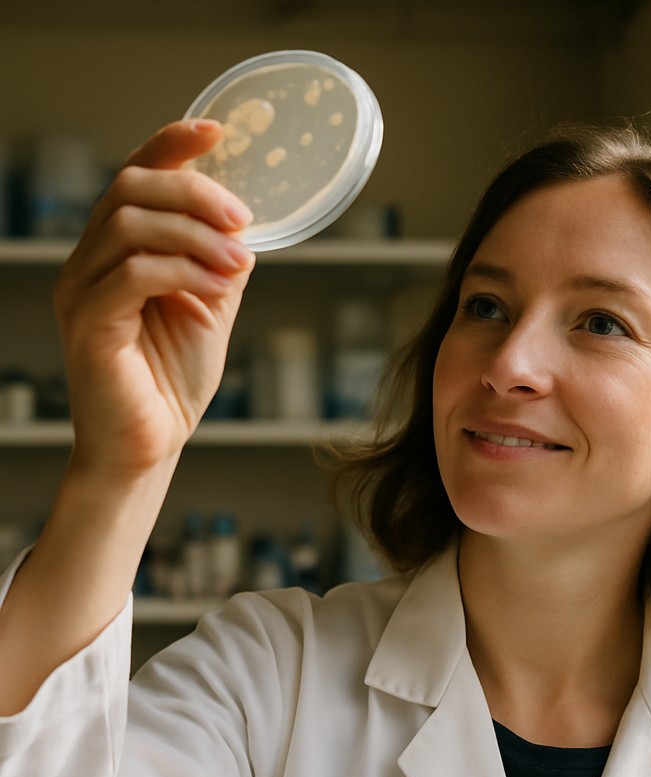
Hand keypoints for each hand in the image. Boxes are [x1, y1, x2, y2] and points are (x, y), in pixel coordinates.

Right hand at [54, 119, 254, 481]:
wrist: (150, 447)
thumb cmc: (171, 383)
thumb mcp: (208, 310)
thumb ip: (218, 265)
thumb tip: (242, 226)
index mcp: (115, 252)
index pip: (134, 177)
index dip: (172, 145)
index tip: (219, 129)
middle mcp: (89, 262)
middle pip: (129, 187)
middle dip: (194, 191)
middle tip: (243, 218)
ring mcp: (82, 290)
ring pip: (129, 223)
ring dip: (195, 233)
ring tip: (238, 259)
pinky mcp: (88, 324)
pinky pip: (133, 273)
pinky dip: (183, 270)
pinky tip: (218, 286)